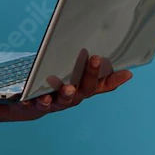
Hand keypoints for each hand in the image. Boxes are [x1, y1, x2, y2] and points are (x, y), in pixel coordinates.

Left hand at [11, 54, 131, 121]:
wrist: (26, 104)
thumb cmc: (52, 84)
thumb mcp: (70, 74)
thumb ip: (85, 66)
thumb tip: (102, 48)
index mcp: (81, 89)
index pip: (102, 86)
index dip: (115, 80)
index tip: (128, 72)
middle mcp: (71, 98)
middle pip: (84, 89)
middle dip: (91, 74)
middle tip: (95, 58)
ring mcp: (54, 103)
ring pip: (62, 101)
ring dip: (66, 94)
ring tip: (67, 87)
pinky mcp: (34, 105)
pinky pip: (35, 105)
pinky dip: (33, 101)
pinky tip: (29, 98)